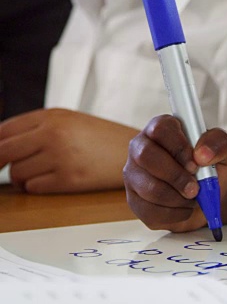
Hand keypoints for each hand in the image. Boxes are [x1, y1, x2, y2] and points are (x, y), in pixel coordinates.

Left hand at [0, 108, 138, 192]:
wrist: (136, 152)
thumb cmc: (100, 138)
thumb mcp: (68, 121)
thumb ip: (34, 129)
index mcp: (51, 116)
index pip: (1, 132)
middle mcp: (54, 133)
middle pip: (3, 153)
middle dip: (0, 164)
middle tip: (5, 169)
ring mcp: (61, 156)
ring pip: (17, 174)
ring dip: (24, 177)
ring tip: (43, 172)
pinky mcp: (70, 179)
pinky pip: (34, 188)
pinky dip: (39, 187)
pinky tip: (55, 179)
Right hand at [123, 115, 226, 232]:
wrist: (210, 195)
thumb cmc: (213, 166)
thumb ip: (219, 143)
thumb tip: (201, 153)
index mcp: (163, 128)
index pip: (160, 129)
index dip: (178, 148)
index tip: (196, 164)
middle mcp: (142, 147)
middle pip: (145, 156)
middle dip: (175, 176)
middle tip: (195, 188)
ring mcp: (134, 173)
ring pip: (147, 187)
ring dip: (177, 198)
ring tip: (193, 198)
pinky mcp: (134, 199)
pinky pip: (148, 210)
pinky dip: (173, 214)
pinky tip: (184, 208)